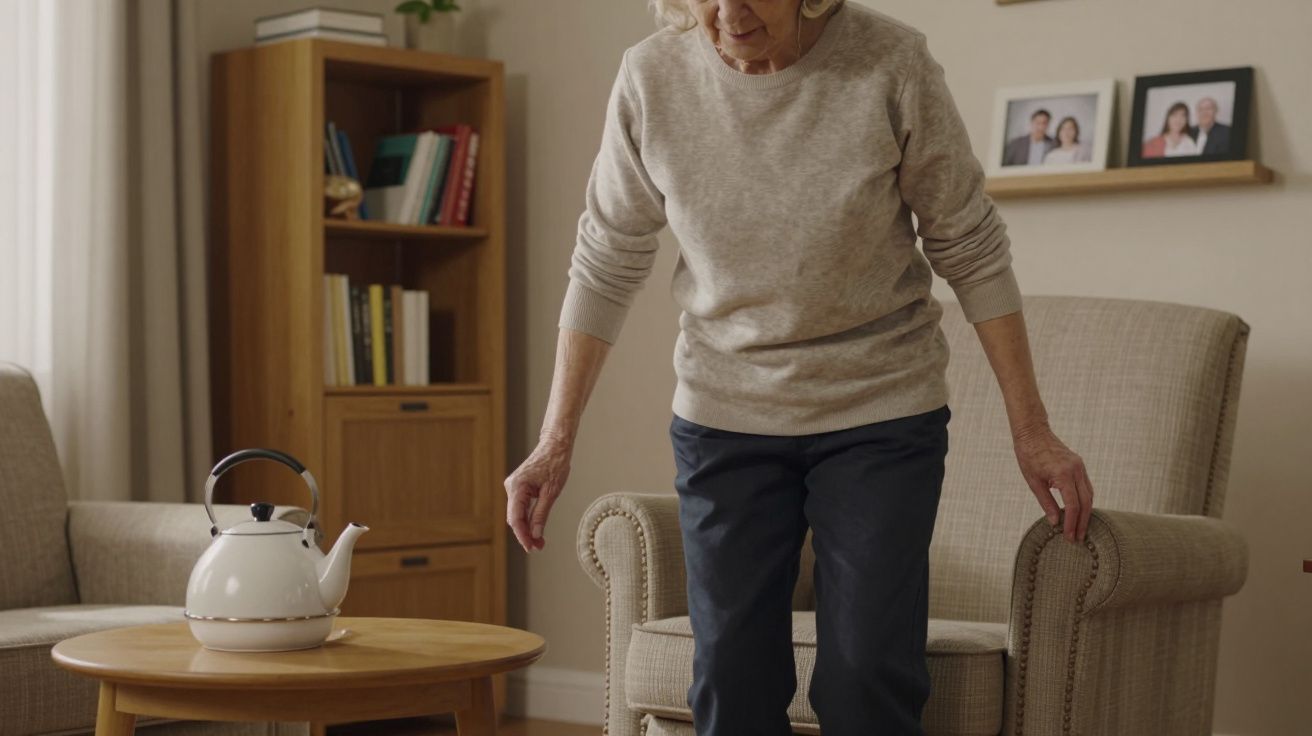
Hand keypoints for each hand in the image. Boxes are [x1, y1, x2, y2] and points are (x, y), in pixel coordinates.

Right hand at [505, 434, 572, 552]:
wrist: (555, 445)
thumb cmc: (555, 464)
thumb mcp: (552, 492)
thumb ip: (541, 514)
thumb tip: (536, 535)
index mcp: (517, 487)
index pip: (516, 518)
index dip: (523, 536)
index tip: (531, 548)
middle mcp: (511, 487)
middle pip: (514, 518)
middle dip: (526, 534)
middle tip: (539, 547)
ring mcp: (513, 487)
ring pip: (517, 514)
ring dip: (527, 528)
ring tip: (540, 542)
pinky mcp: (518, 487)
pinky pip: (520, 507)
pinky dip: (527, 518)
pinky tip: (536, 529)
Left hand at [1012, 422, 1093, 543]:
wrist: (1033, 432)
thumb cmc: (1028, 456)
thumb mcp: (1033, 482)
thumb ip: (1046, 502)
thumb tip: (1056, 523)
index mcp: (1063, 474)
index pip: (1073, 505)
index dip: (1072, 523)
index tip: (1070, 537)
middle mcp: (1076, 470)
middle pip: (1086, 502)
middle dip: (1083, 522)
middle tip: (1078, 538)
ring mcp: (1080, 466)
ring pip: (1089, 494)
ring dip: (1086, 513)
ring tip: (1080, 529)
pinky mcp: (1079, 465)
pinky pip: (1086, 486)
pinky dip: (1085, 500)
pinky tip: (1080, 511)